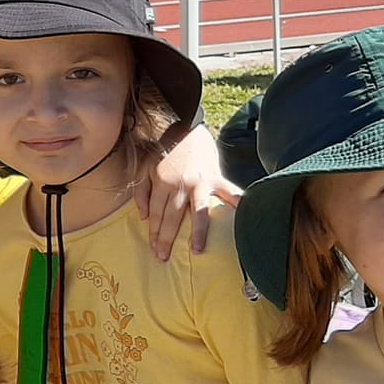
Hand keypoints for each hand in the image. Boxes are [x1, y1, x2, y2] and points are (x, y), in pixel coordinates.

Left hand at [135, 122, 238, 258]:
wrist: (185, 126)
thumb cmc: (164, 149)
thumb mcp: (144, 167)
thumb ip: (141, 192)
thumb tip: (143, 217)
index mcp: (161, 182)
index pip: (156, 214)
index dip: (154, 232)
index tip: (154, 249)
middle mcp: (180, 184)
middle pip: (172, 217)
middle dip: (167, 239)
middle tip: (164, 257)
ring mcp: (199, 181)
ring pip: (198, 212)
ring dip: (197, 233)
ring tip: (197, 250)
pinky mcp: (216, 176)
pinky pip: (228, 192)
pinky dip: (237, 203)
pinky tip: (242, 215)